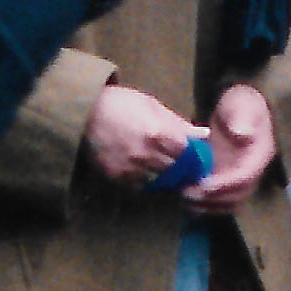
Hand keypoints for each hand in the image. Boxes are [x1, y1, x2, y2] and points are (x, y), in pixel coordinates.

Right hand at [81, 80, 200, 185]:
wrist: (86, 112)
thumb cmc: (122, 104)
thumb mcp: (153, 106)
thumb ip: (179, 124)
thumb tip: (204, 135)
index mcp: (158, 134)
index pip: (187, 154)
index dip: (193, 155)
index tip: (194, 155)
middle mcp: (146, 155)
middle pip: (175, 171)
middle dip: (182, 168)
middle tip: (184, 166)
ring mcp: (131, 168)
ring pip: (160, 181)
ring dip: (166, 177)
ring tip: (166, 168)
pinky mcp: (118, 176)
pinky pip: (141, 186)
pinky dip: (148, 181)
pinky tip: (147, 171)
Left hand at [184, 79, 278, 209]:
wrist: (240, 108)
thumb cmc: (241, 104)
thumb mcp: (242, 105)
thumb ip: (241, 118)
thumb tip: (242, 134)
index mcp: (260, 154)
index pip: (245, 176)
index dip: (225, 184)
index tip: (204, 185)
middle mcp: (252, 171)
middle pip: (237, 195)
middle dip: (213, 198)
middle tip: (187, 193)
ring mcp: (239, 177)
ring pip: (228, 202)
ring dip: (208, 205)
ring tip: (184, 197)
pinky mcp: (227, 180)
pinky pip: (219, 199)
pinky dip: (204, 203)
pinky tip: (186, 199)